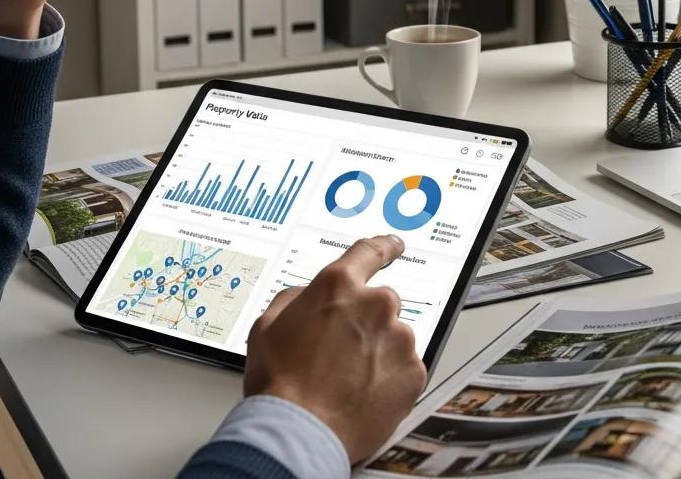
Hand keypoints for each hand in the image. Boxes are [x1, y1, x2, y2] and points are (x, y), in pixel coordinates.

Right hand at [244, 235, 426, 463]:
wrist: (298, 434)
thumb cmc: (279, 383)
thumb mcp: (267, 326)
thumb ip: (294, 298)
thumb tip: (307, 295)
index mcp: (339, 286)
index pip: (369, 252)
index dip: (383, 247)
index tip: (394, 245)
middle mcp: (374, 305)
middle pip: (382, 302)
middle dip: (368, 321)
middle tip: (344, 351)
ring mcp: (398, 338)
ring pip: (395, 337)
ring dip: (379, 351)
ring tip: (349, 380)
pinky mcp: (413, 372)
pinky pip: (406, 368)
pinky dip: (391, 378)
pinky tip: (365, 393)